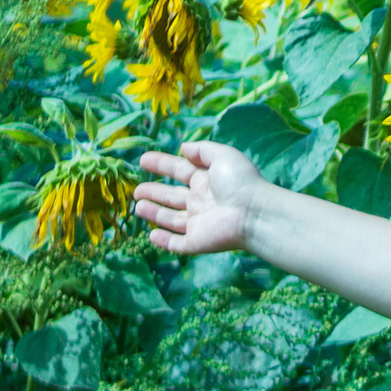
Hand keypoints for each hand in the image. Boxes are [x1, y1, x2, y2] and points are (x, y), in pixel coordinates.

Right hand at [133, 141, 265, 255]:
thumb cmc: (240, 182)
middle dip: (155, 192)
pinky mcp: (198, 242)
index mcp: (207, 180)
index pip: (180, 171)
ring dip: (155, 213)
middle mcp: (202, 201)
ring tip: (138, 206)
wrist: (255, 214)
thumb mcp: (223, 155)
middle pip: (173, 196)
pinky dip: (164, 241)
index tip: (142, 160)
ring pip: (172, 219)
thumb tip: (183, 148)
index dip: (161, 165)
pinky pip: (178, 243)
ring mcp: (200, 223)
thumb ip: (202, 150)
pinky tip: (151, 234)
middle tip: (136, 190)